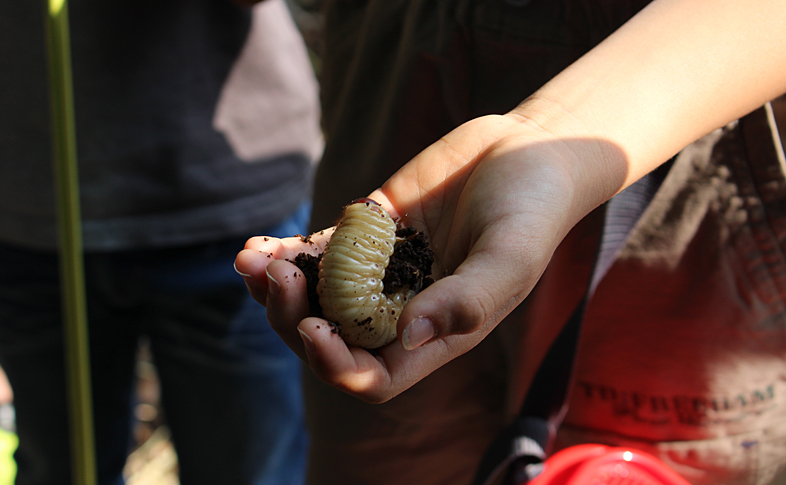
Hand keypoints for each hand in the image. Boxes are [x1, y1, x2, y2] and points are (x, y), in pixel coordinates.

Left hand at [235, 113, 621, 402]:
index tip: (314, 328)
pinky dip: (285, 251)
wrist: (527, 151)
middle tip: (279, 280)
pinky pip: (317, 250)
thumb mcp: (511, 257)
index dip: (335, 365)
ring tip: (252, 264)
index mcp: (434, 333)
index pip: (373, 375)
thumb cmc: (532, 210)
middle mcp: (400, 309)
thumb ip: (468, 300)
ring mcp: (379, 270)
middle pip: (331, 340)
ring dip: (276, 289)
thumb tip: (408, 336)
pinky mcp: (367, 231)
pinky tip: (258, 245)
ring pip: (315, 297)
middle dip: (294, 320)